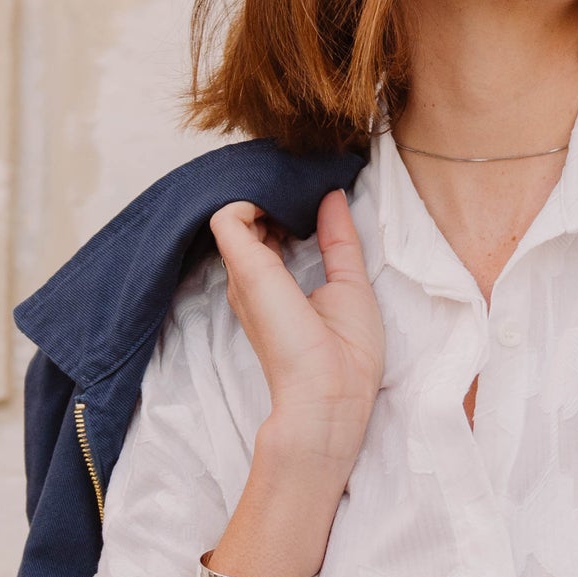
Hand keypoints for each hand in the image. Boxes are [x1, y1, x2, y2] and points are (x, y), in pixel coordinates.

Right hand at [209, 189, 385, 480]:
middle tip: (301, 181)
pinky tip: (281, 195)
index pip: (264, 235)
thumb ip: (339, 238)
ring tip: (294, 183)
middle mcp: (252, 282)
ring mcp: (245, 276)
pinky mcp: (245, 269)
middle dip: (271, 196)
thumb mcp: (350, 283)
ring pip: (234, 216)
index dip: (283, 208)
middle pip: (247, 222)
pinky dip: (250, 198)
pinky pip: (227, 217)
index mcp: (273, 289)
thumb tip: (334, 197)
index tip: (309, 193)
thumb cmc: (344, 356)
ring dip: (263, 194)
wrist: (330, 394)